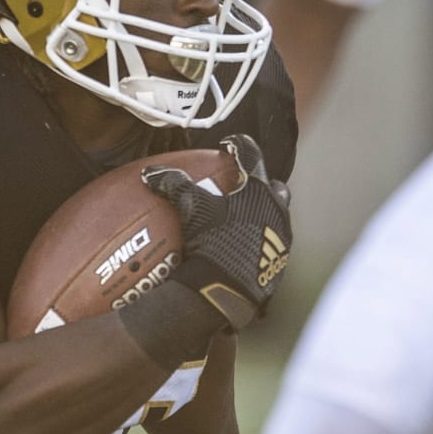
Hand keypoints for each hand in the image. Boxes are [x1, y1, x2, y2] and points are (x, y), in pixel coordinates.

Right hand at [142, 134, 291, 329]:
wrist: (229, 288)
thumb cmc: (213, 242)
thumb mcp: (192, 209)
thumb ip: (174, 186)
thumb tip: (151, 173)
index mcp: (258, 190)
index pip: (251, 156)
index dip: (239, 146)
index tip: (230, 145)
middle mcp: (276, 209)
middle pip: (274, 187)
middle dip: (262, 182)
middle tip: (244, 184)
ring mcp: (281, 237)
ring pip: (278, 215)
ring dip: (265, 211)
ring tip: (246, 215)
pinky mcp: (279, 262)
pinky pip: (272, 243)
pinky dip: (260, 239)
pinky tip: (245, 245)